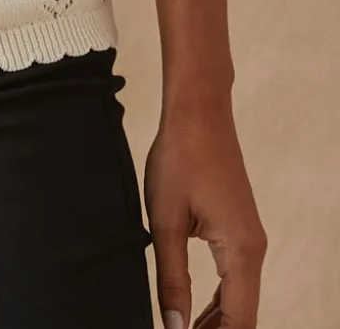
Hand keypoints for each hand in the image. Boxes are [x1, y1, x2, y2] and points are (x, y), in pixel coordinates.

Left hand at [143, 100, 267, 328]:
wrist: (198, 113)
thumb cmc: (180, 159)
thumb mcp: (165, 221)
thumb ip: (172, 278)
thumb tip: (174, 327)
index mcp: (240, 251)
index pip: (238, 321)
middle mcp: (253, 249)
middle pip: (242, 315)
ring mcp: (249, 239)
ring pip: (239, 298)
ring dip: (216, 322)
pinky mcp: (239, 229)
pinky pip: (235, 278)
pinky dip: (219, 300)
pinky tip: (196, 312)